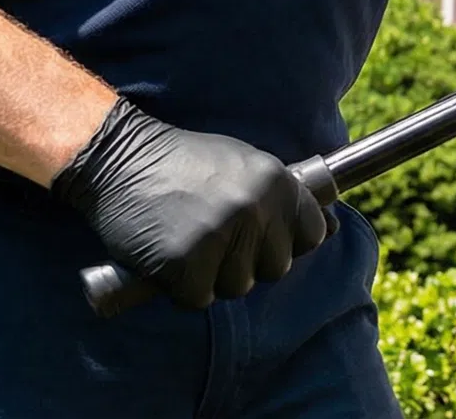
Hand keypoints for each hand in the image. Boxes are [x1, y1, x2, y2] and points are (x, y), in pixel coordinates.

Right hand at [51, 99, 326, 309]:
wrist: (121, 158)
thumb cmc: (185, 164)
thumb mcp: (246, 166)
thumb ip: (283, 198)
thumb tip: (334, 229)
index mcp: (278, 182)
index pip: (313, 235)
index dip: (286, 243)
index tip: (261, 238)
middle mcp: (256, 209)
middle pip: (277, 268)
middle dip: (248, 263)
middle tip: (214, 240)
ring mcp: (221, 236)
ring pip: (237, 286)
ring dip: (212, 277)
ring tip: (188, 242)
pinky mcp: (183, 263)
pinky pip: (197, 298)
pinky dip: (180, 288)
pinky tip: (167, 258)